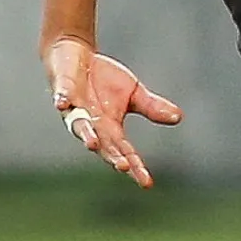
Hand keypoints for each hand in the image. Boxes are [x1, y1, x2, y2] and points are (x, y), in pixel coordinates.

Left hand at [45, 37, 180, 187]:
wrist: (77, 57)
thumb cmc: (104, 79)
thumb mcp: (134, 93)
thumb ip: (152, 108)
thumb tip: (178, 117)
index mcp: (110, 128)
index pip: (125, 151)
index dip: (135, 166)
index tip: (147, 183)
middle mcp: (91, 123)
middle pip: (102, 144)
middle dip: (111, 155)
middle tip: (124, 167)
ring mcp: (75, 108)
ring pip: (79, 126)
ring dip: (86, 134)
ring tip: (92, 143)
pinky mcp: (63, 90)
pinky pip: (62, 97)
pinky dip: (62, 100)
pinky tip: (63, 103)